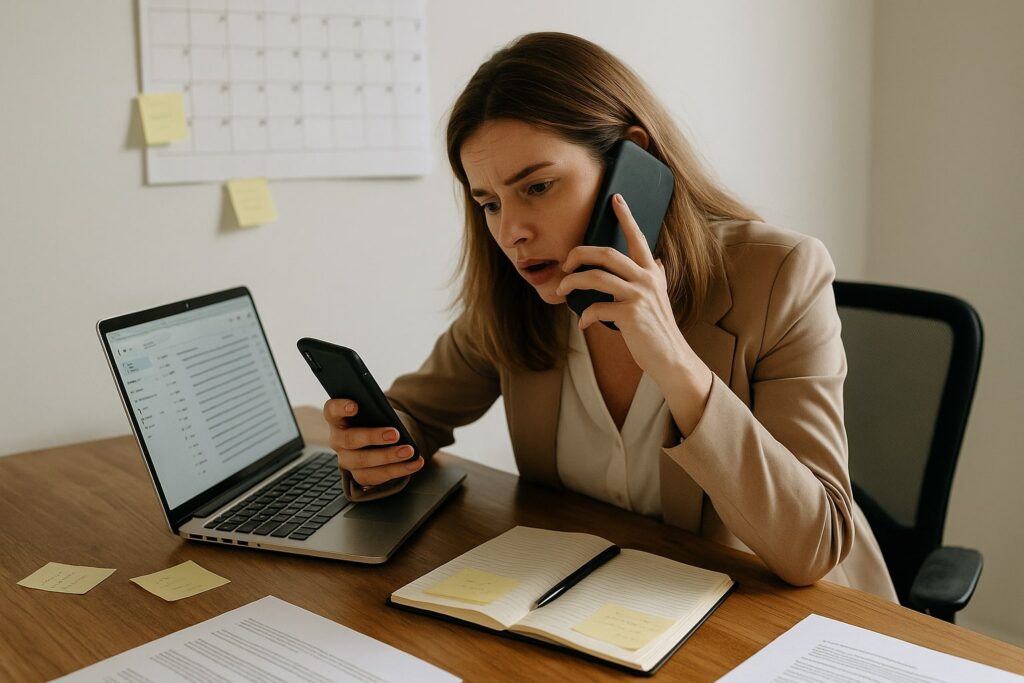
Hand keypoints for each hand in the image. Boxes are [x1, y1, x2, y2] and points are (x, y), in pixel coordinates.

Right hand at [323, 399, 422, 486]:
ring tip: (409, 451)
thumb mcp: (378, 411)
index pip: (331, 410)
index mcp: (338, 419)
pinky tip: (415, 463)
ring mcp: (347, 460)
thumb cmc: (380, 419)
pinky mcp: (359, 476)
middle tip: (395, 434)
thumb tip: (390, 418)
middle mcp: (338, 440)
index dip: (340, 408)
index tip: (355, 406)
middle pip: (349, 440)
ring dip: (388, 457)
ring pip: (363, 462)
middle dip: (373, 437)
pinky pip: (377, 476)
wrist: (388, 437)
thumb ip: (378, 411)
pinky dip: (400, 470)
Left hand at [556, 193, 693, 377]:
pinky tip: (583, 323)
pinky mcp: (630, 315)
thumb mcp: (661, 296)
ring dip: (573, 283)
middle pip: (607, 254)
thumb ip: (656, 276)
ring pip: (597, 278)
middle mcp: (646, 279)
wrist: (671, 358)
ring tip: (562, 290)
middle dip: (580, 253)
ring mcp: (639, 297)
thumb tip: (654, 258)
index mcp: (651, 272)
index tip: (615, 198)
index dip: (626, 216)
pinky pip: (597, 308)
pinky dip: (585, 316)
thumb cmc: (658, 329)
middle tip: (566, 262)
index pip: (637, 238)